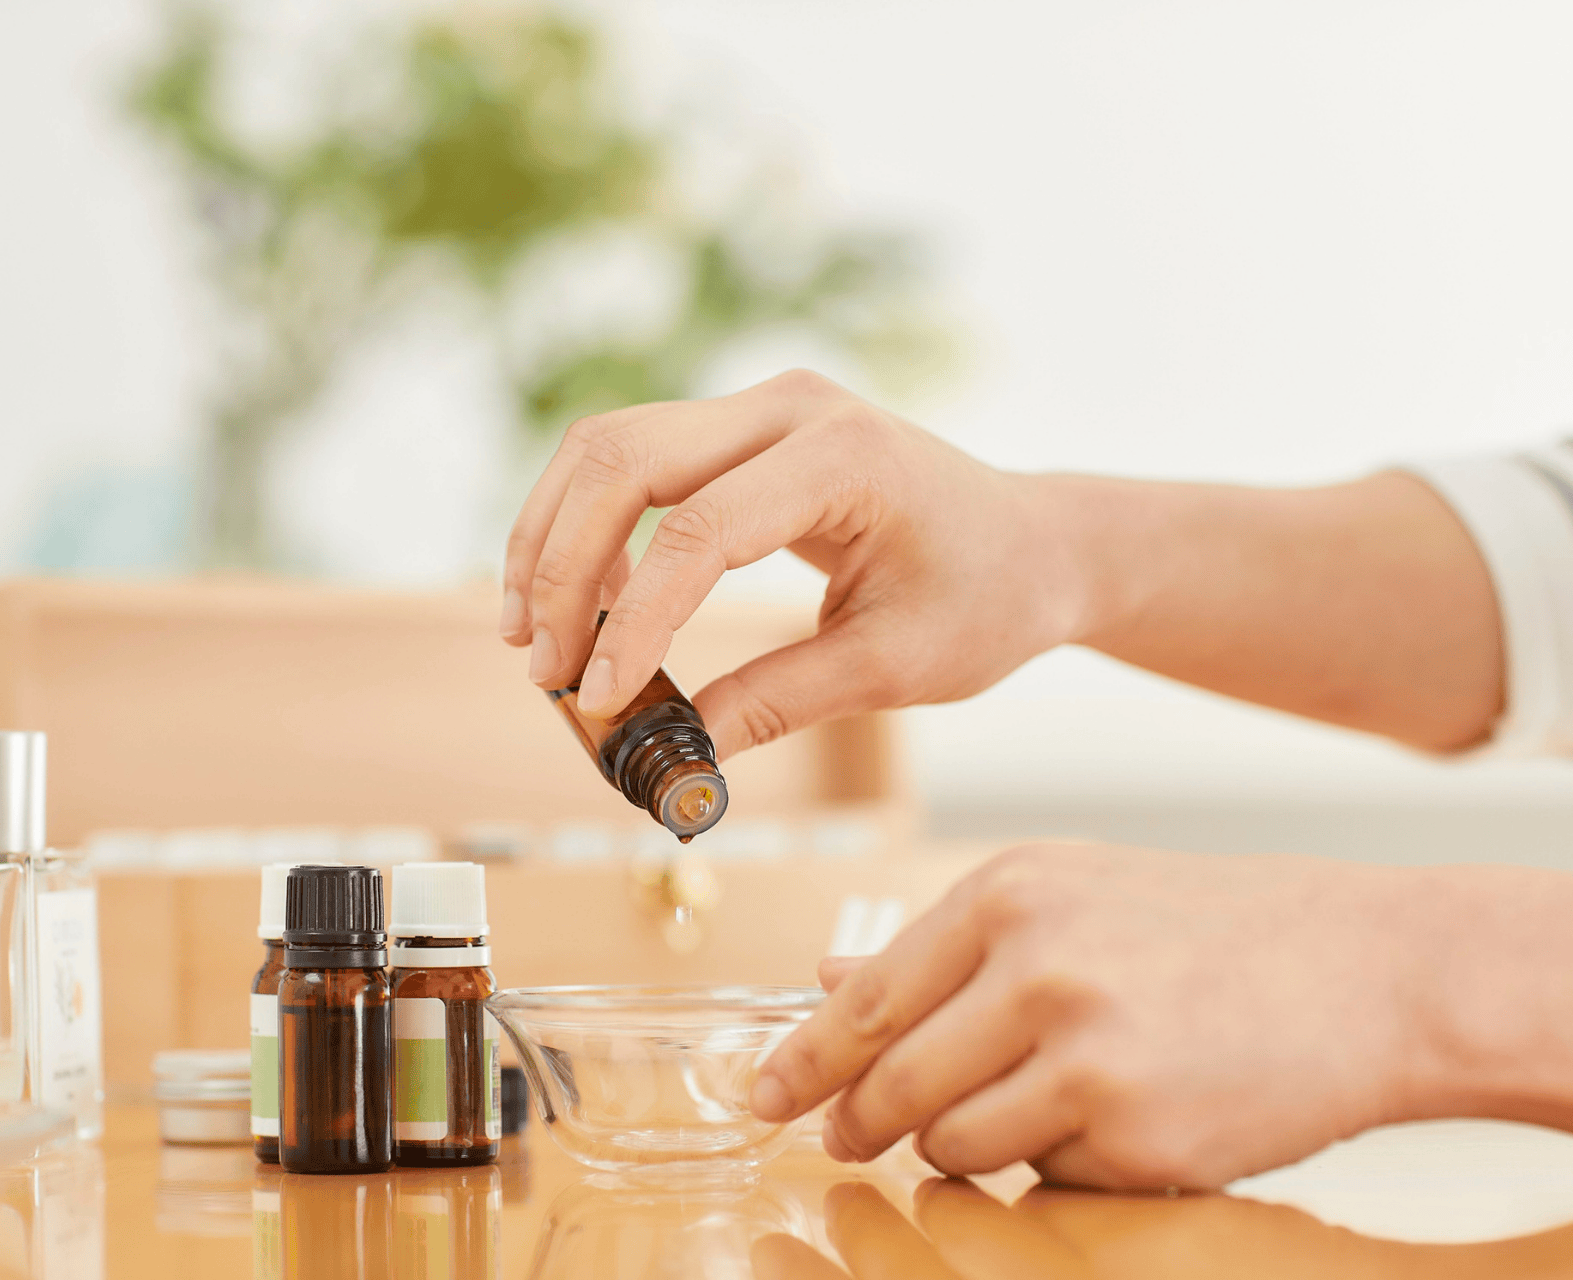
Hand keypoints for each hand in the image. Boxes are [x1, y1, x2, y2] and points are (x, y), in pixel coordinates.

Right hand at [499, 370, 1085, 757]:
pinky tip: (583, 603)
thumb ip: (778, 702)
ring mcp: (763, 407)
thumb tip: (676, 754)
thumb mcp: (892, 667)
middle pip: (624, 459)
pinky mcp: (741, 429)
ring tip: (536, 636)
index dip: (638, 617)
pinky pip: (633, 459)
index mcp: (845, 457)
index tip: (601, 697)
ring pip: (608, 446)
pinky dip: (586, 524)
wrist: (1035, 545)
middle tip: (546, 667)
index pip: (701, 528)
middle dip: (565, 566)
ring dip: (555, 537)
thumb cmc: (986, 599)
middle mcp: (794, 407)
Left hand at [747, 841, 1448, 1189]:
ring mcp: (1088, 1054)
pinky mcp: (1139, 1134)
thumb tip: (824, 980)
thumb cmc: (1207, 929)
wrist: (1370, 968)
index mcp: (1008, 896)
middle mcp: (1036, 967)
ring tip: (1032, 1109)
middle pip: (895, 1083)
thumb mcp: (1070, 897)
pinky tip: (1121, 1120)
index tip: (760, 1098)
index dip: (802, 1061)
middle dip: (859, 1125)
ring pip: (958, 1145)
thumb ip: (944, 947)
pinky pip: (1049, 1179)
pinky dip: (1060, 1166)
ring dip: (965, 1149)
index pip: (868, 1000)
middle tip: (844, 1142)